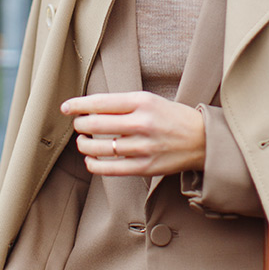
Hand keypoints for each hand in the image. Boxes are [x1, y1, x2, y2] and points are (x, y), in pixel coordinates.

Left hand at [63, 91, 205, 176]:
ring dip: (84, 145)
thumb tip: (88, 109)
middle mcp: (142, 123)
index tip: (65, 107)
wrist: (202, 139)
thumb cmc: (171, 117)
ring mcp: (143, 147)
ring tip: (83, 142)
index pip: (100, 102)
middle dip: (80, 125)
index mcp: (142, 102)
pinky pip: (110, 169)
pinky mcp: (145, 167)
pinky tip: (91, 160)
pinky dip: (94, 165)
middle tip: (78, 125)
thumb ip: (122, 104)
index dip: (78, 105)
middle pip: (95, 124)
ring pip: (99, 148)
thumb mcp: (150, 100)